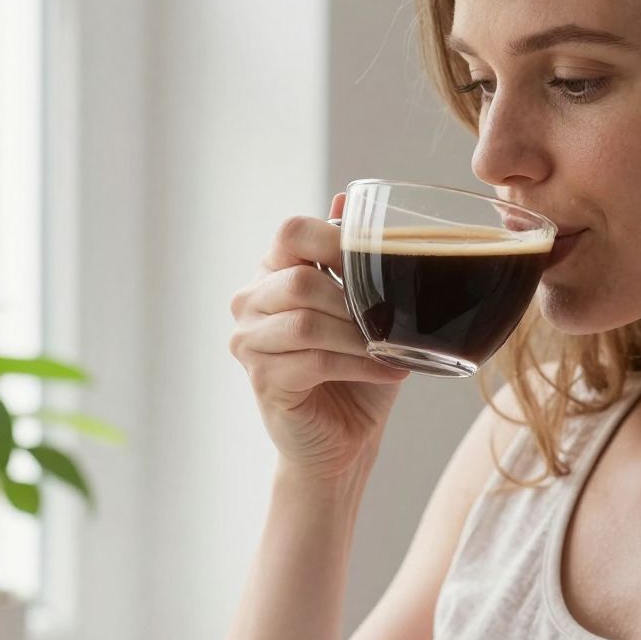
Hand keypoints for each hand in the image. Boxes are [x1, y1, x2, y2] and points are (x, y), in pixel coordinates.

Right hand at [228, 191, 409, 482]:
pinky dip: (360, 366)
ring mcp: (249, 343)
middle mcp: (250, 303)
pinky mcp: (263, 381)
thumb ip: (354, 261)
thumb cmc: (355, 374)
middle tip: (388, 321)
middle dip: (354, 301)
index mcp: (272, 273)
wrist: (344, 442)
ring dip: (358, 337)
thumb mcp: (364, 310)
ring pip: (305, 323)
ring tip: (390, 349)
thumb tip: (347, 197)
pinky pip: (313, 361)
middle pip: (299, 281)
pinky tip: (391, 372)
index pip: (291, 231)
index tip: (378, 261)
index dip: (336, 239)